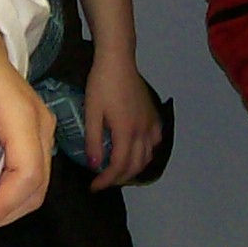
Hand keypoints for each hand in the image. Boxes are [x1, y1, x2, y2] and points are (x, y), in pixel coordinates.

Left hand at [0, 0, 53, 227]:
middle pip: (36, 186)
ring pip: (32, 183)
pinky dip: (1, 188)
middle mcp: (41, 126)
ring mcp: (39, 131)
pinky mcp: (31, 136)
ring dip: (1, 202)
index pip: (29, 174)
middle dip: (3, 209)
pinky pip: (24, 171)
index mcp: (22, 115)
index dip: (5, 204)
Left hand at [79, 50, 163, 191]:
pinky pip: (156, 142)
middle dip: (119, 179)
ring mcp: (151, 124)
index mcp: (126, 132)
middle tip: (103, 182)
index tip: (93, 186)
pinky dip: (147, 153)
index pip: (119, 166)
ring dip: (134, 169)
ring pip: (148, 156)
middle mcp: (143, 132)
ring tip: (118, 171)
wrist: (118, 61)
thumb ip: (93, 141)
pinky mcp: (154, 116)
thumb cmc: (101, 84)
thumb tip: (94, 165)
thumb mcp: (92, 112)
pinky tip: (137, 151)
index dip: (106, 180)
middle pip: (135, 166)